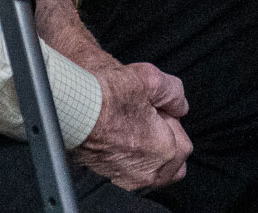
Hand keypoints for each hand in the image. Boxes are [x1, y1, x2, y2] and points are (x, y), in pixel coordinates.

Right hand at [75, 60, 191, 190]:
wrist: (72, 106)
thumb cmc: (107, 94)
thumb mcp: (151, 79)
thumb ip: (175, 94)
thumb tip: (180, 105)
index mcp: (164, 151)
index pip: (184, 145)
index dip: (171, 123)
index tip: (156, 111)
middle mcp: (147, 172)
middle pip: (173, 163)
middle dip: (166, 142)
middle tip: (148, 119)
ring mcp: (127, 178)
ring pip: (154, 170)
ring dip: (150, 151)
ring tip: (133, 126)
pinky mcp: (110, 177)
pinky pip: (134, 173)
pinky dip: (133, 158)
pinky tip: (121, 136)